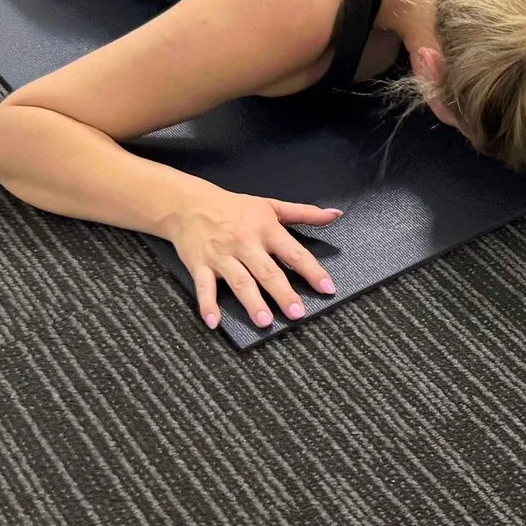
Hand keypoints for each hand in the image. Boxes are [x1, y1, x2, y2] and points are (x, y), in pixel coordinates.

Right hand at [164, 189, 340, 330]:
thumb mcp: (271, 205)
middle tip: (297, 313)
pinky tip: (214, 322)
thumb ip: (305, 213)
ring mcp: (222, 256)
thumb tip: (336, 214)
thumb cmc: (234, 207)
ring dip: (252, 302)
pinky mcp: (200, 265)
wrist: (189, 204)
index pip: (294, 253)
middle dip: (283, 293)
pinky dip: (207, 305)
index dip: (312, 270)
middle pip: (268, 271)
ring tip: (264, 322)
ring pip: (240, 281)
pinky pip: (204, 288)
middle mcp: (246, 244)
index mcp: (266, 230)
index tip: (327, 288)